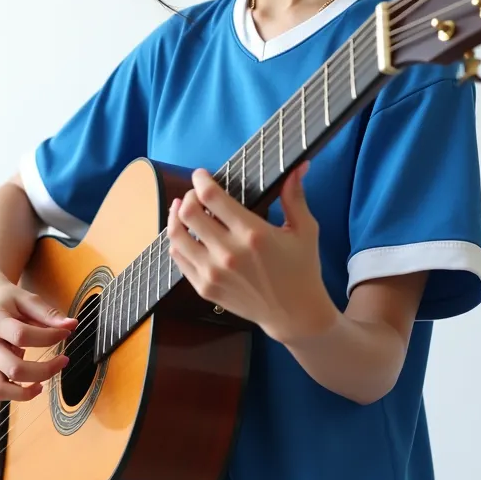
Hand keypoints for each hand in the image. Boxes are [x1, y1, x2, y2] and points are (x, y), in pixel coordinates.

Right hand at [0, 274, 77, 401]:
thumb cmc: (6, 299)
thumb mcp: (27, 299)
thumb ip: (49, 313)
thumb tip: (72, 325)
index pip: (22, 336)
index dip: (48, 338)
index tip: (66, 333)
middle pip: (14, 368)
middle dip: (45, 369)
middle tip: (64, 360)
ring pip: (0, 389)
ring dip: (27, 392)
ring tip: (45, 382)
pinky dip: (16, 394)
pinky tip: (33, 385)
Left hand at [168, 163, 336, 344]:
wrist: (294, 314)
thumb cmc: (302, 268)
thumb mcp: (304, 229)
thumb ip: (294, 196)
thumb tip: (299, 165)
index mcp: (253, 234)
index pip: (211, 197)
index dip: (201, 180)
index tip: (201, 174)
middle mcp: (229, 253)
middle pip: (188, 214)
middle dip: (189, 197)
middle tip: (195, 194)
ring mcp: (214, 273)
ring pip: (176, 237)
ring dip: (176, 217)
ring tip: (181, 209)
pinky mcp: (205, 288)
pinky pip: (179, 259)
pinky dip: (177, 242)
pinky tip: (184, 234)